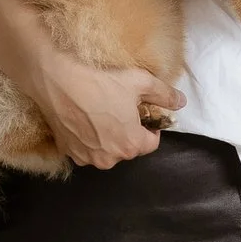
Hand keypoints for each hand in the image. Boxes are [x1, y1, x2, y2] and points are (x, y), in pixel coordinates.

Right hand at [23, 47, 185, 169]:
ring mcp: (87, 158)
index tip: (141, 112)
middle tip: (119, 109)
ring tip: (100, 113)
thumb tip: (181, 102)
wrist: (58, 82)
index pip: (151, 143)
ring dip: (108, 137)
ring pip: (106, 150)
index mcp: (131, 146)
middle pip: (128, 148)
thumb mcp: (140, 82)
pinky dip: (88, 139)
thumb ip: (164, 94)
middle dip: (128, 132)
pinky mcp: (68, 153)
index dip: (150, 126)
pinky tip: (83, 119)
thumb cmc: (101, 83)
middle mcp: (110, 159)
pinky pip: (86, 149)